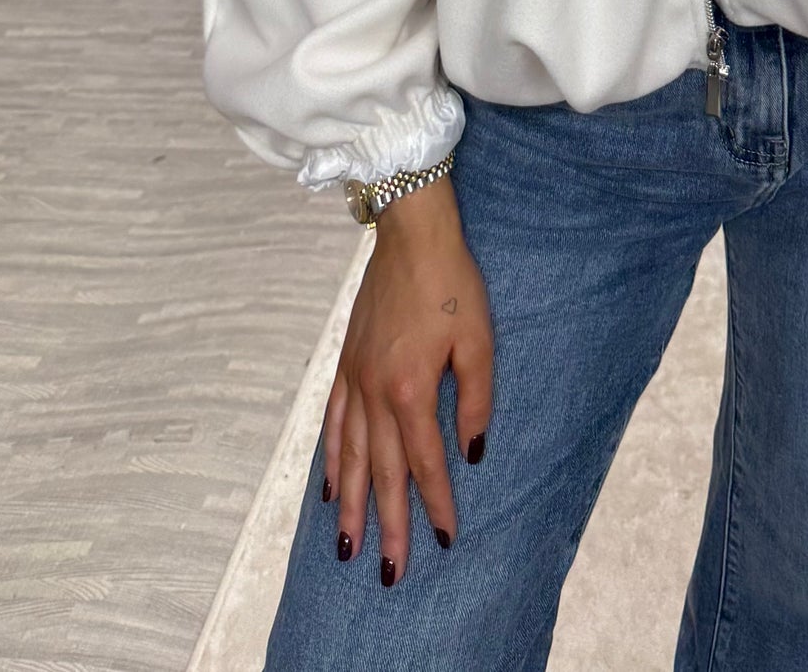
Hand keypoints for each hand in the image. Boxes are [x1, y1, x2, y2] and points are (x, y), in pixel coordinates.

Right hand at [325, 175, 492, 586]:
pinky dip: (330, 460)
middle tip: (389, 572)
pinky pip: (332, 424)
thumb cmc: (452, 282)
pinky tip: (329, 488)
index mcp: (411, 390)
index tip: (446, 539)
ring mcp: (354, 379)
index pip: (424, 463)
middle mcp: (375, 392)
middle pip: (382, 472)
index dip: (437, 504)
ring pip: (350, 457)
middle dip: (387, 525)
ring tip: (348, 547)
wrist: (411, 235)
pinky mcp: (345, 364)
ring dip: (350, 506)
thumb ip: (476, 399)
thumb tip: (472, 452)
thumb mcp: (479, 339)